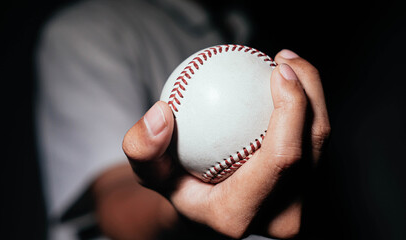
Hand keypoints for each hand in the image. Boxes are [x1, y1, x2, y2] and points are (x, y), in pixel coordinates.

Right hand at [122, 49, 329, 238]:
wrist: (203, 211)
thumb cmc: (177, 187)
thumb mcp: (148, 171)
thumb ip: (143, 147)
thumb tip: (162, 113)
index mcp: (241, 215)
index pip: (281, 159)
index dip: (291, 107)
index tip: (277, 68)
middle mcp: (280, 220)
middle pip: (314, 146)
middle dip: (310, 90)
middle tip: (284, 58)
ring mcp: (298, 207)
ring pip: (321, 142)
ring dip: (312, 94)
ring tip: (288, 64)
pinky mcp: (306, 193)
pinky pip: (316, 142)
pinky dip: (308, 108)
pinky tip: (289, 86)